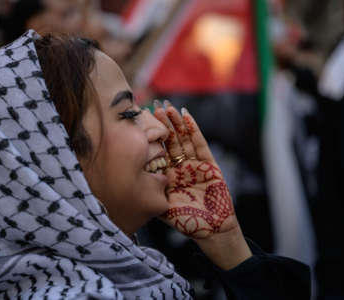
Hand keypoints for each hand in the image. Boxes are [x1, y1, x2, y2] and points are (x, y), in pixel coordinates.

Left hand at [154, 101, 251, 269]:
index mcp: (168, 175)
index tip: (142, 122)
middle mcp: (181, 166)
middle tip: (154, 107)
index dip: (152, 137)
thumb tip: (132, 179)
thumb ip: (151, 193)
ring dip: (176, 123)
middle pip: (171, 141)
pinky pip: (200, 143)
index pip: (158, 151)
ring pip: (184, 138)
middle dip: (163, 124)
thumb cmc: (187, 221)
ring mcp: (195, 164)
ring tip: (168, 108)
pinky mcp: (209, 164)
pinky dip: (193, 129)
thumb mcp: (163, 206)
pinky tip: (186, 116)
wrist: (211, 229)